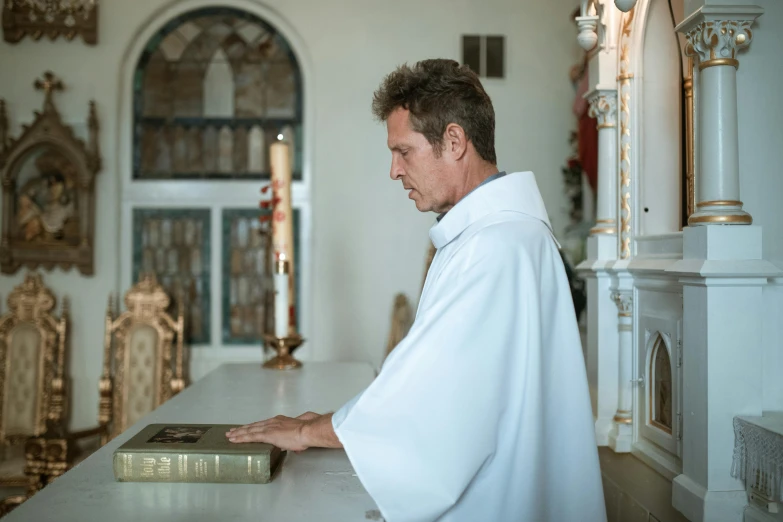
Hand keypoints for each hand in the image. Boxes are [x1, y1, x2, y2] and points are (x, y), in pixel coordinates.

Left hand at [226, 412, 341, 450]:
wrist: (307, 431)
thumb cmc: (306, 432)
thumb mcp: (299, 434)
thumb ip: (295, 437)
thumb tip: (296, 445)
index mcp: (280, 421)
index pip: (263, 424)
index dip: (254, 426)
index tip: (247, 428)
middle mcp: (272, 422)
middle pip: (254, 426)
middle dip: (243, 429)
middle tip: (232, 431)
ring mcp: (268, 427)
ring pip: (249, 430)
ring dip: (239, 433)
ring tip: (230, 435)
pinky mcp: (266, 435)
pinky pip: (250, 436)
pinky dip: (241, 438)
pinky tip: (234, 439)